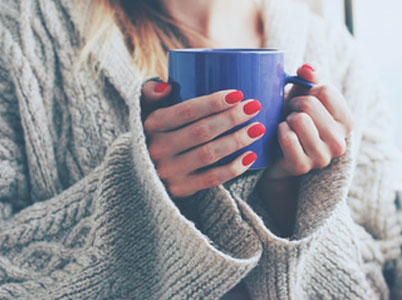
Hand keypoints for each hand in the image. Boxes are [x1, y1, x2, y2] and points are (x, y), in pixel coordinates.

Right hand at [141, 81, 265, 197]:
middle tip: (254, 107)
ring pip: (209, 154)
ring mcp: (169, 172)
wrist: (143, 170)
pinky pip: (212, 179)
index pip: (186, 111)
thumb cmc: (155, 132)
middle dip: (231, 118)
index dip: (213, 102)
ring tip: (258, 128)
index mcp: (151, 125)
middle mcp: (158, 149)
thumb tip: (167, 87)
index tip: (238, 94)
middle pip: (202, 132)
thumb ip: (149, 92)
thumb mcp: (145, 109)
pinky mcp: (181, 189)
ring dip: (237, 140)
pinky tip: (251, 156)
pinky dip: (234, 168)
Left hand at [263, 64, 353, 179]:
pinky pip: (287, 137)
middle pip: (310, 104)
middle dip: (294, 104)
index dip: (308, 91)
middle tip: (292, 114)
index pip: (326, 90)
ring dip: (287, 118)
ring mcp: (322, 157)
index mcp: (347, 122)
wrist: (277, 151)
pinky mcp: (302, 167)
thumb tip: (307, 69)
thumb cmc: (294, 118)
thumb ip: (310, 77)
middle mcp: (340, 143)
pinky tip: (282, 137)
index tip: (304, 101)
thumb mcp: (305, 94)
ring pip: (299, 120)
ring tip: (288, 125)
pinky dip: (279, 131)